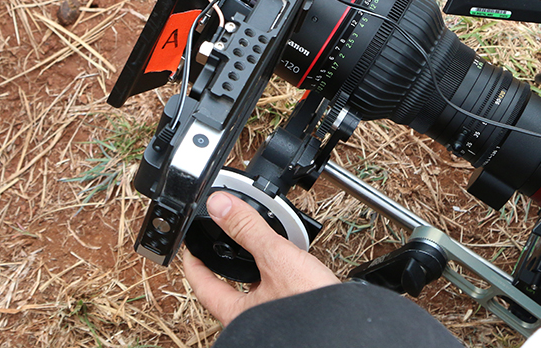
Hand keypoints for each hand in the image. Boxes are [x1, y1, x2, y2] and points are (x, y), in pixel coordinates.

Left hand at [183, 191, 339, 324]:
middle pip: (226, 288)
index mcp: (236, 313)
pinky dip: (278, 277)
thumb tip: (220, 206)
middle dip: (227, 263)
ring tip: (261, 248)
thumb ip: (247, 230)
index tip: (191, 247)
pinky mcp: (292, 318)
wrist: (350, 333)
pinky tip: (292, 268)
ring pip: (254, 291)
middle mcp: (250, 320)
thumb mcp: (277, 259)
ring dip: (256, 270)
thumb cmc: (314, 312)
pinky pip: (276, 292)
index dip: (194, 262)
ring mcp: (271, 321)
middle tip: (224, 243)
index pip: (202, 285)